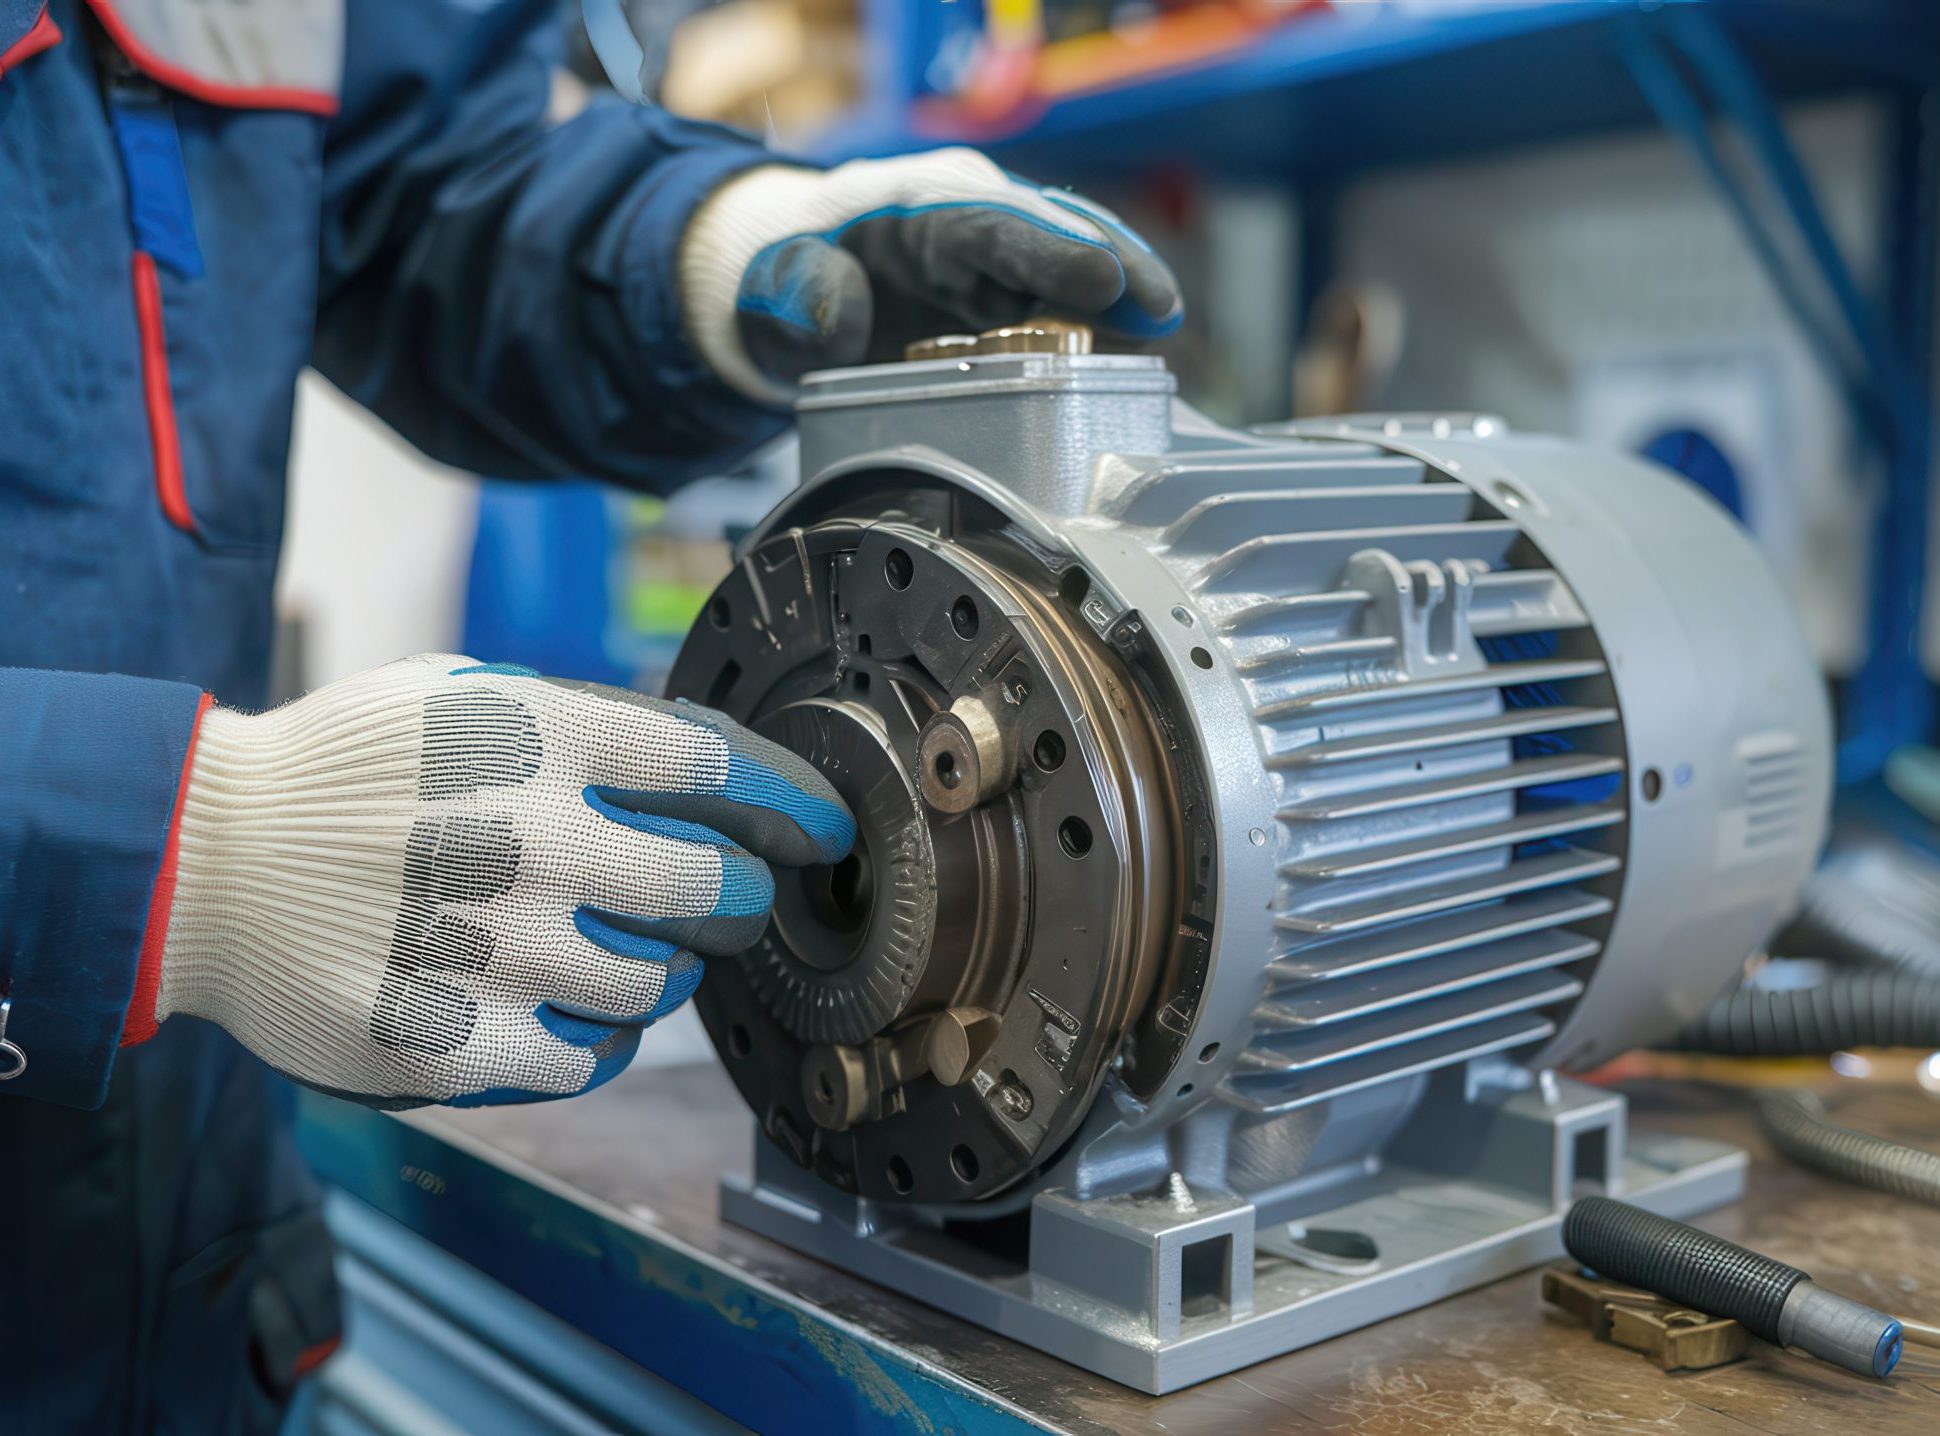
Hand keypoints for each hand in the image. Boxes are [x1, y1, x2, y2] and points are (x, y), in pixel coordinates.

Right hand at [145, 655, 852, 1107]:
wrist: (202, 863)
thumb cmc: (345, 770)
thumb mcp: (457, 694)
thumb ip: (579, 721)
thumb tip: (705, 765)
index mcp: (535, 737)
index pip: (718, 765)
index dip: (794, 802)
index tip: (824, 831)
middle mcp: (529, 839)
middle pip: (719, 885)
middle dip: (740, 896)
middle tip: (722, 897)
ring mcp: (494, 949)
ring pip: (666, 983)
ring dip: (670, 970)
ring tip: (630, 948)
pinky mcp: (456, 1043)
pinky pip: (595, 1059)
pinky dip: (607, 1038)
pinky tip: (580, 1008)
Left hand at [678, 148, 1183, 403]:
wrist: (787, 283)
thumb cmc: (786, 275)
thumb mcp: (777, 286)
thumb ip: (803, 294)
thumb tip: (844, 315)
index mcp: (918, 206)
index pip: (993, 225)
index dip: (1049, 252)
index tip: (1100, 279)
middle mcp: (969, 220)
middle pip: (1050, 237)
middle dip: (1110, 265)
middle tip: (1162, 307)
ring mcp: (992, 259)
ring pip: (1066, 267)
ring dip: (1118, 294)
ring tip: (1164, 327)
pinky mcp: (1003, 296)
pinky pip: (1058, 302)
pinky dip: (1098, 322)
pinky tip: (1134, 349)